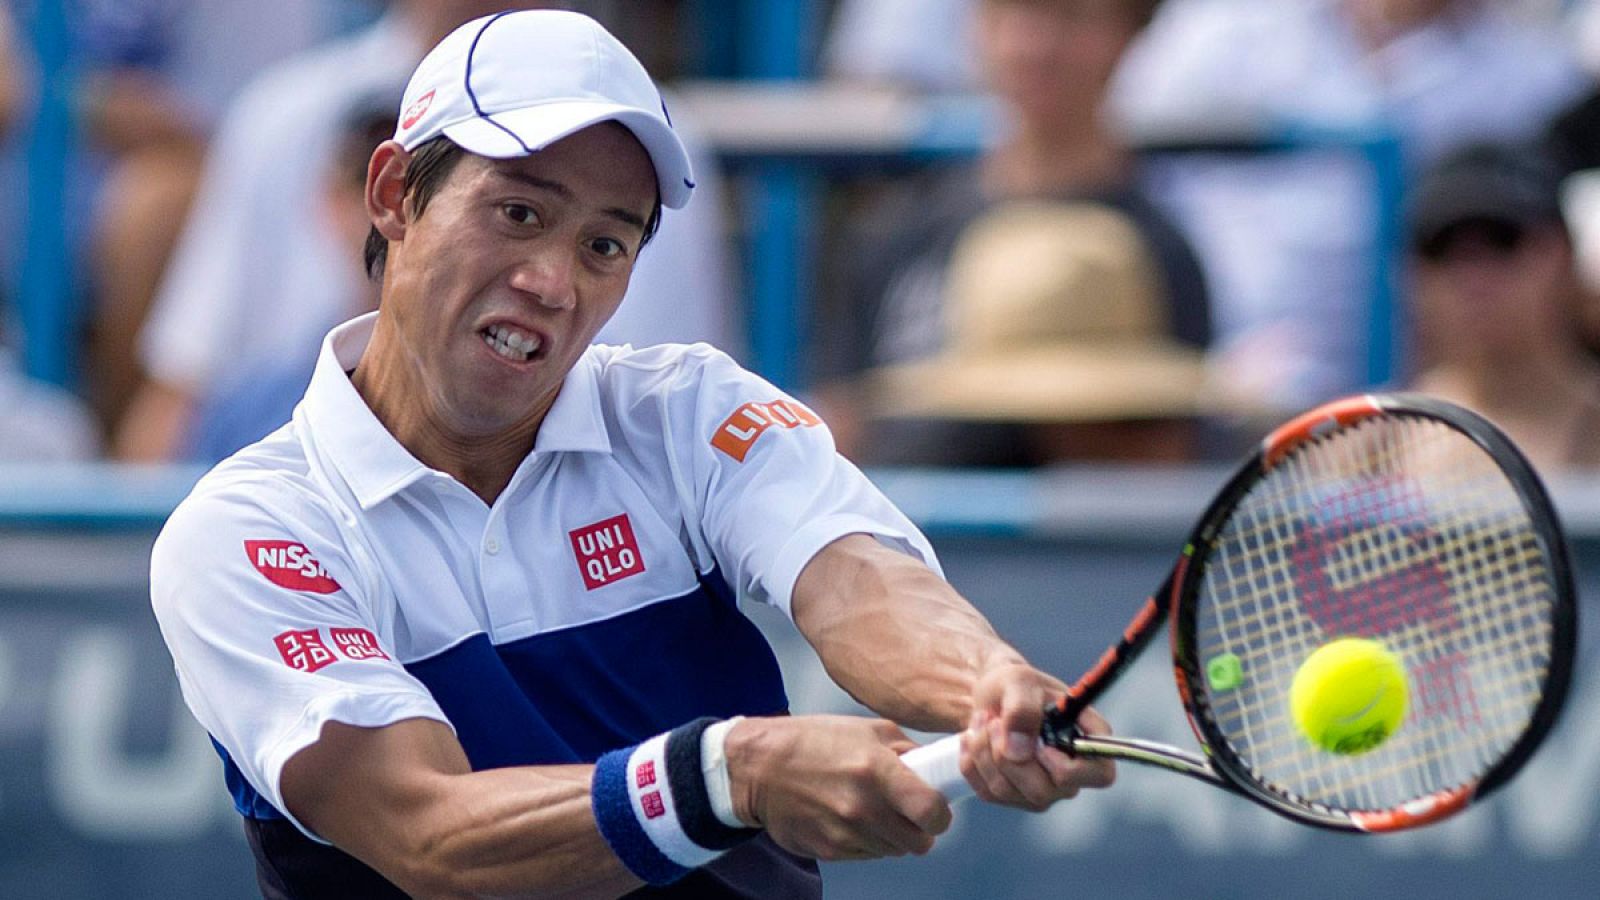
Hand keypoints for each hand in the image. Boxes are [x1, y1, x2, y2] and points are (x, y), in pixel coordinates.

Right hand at [725, 715, 952, 860]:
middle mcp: (863, 807)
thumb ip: (905, 751)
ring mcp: (845, 833)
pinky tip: (848, 817)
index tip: (936, 808)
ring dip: (891, 835)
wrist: (759, 767)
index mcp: (878, 770)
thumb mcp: (865, 729)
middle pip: (919, 842)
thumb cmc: (811, 742)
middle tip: (907, 812)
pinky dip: (865, 841)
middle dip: (919, 829)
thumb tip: (933, 770)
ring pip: (893, 851)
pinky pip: (865, 855)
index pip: (933, 812)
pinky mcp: (829, 851)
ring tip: (872, 809)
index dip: (941, 814)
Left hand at [958, 662, 1115, 809]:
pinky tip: (972, 738)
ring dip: (984, 752)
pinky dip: (971, 763)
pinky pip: (988, 792)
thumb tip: (1018, 751)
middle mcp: (1071, 775)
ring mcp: (1042, 789)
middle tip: (992, 720)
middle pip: (1042, 791)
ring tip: (982, 721)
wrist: (992, 696)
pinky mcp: (1013, 796)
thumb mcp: (1020, 681)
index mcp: (1088, 742)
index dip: (1068, 769)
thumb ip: (1023, 709)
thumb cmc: (1016, 685)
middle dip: (1006, 754)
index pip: (1100, 776)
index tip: (1039, 744)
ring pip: (1008, 791)